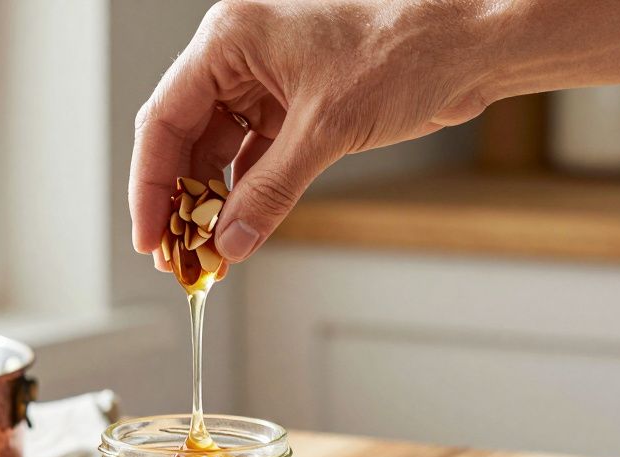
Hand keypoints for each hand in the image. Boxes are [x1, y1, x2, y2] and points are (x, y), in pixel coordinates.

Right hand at [130, 0, 493, 268]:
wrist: (469, 47)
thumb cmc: (405, 52)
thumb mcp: (326, 130)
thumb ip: (269, 191)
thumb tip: (230, 243)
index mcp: (230, 39)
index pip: (164, 119)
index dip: (150, 185)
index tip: (149, 235)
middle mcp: (240, 55)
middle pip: (184, 137)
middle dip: (178, 200)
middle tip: (175, 255)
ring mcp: (266, 79)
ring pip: (218, 151)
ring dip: (212, 203)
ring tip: (206, 253)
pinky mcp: (295, 103)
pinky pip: (253, 155)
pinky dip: (245, 193)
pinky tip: (238, 229)